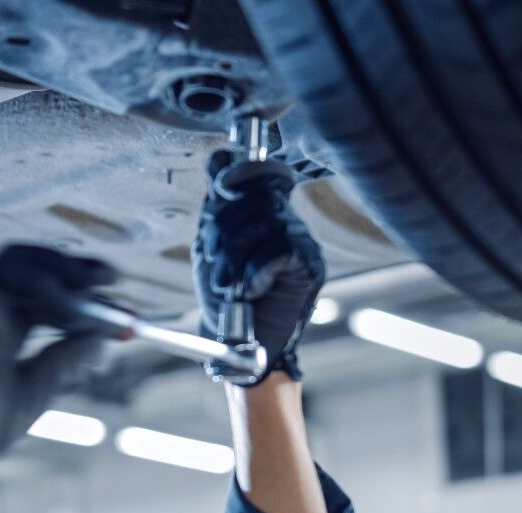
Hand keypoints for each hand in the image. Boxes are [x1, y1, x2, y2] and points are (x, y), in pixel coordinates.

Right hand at [0, 245, 114, 512]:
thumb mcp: (32, 392)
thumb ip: (64, 361)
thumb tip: (102, 337)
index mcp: (5, 329)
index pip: (46, 293)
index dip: (81, 287)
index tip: (116, 292)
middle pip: (35, 268)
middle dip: (75, 270)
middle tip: (108, 278)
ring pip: (17, 264)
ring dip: (58, 273)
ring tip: (89, 292)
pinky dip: (36, 285)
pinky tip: (63, 310)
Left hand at [191, 152, 325, 383]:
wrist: (240, 346)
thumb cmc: (224, 301)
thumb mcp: (210, 248)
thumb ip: (216, 208)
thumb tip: (221, 158)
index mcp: (260, 213)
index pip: (258, 172)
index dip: (240, 173)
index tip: (221, 187)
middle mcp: (285, 221)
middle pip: (254, 197)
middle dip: (223, 230)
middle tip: (214, 264)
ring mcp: (300, 241)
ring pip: (265, 222)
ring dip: (234, 257)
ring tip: (226, 285)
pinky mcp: (310, 265)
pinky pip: (280, 249)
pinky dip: (256, 272)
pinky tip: (249, 290)